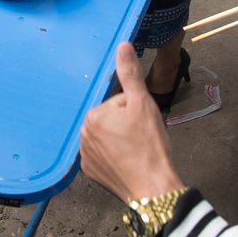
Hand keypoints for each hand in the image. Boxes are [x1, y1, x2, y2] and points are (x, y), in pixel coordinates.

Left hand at [79, 42, 184, 200]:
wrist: (154, 190)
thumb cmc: (149, 147)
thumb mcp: (142, 103)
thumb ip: (130, 73)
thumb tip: (123, 46)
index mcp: (94, 115)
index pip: (117, 102)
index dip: (134, 110)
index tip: (141, 125)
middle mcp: (83, 134)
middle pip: (111, 119)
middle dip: (126, 124)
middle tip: (141, 138)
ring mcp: (86, 155)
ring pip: (108, 136)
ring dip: (121, 140)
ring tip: (136, 152)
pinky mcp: (91, 171)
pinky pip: (103, 155)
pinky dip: (115, 157)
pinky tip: (128, 163)